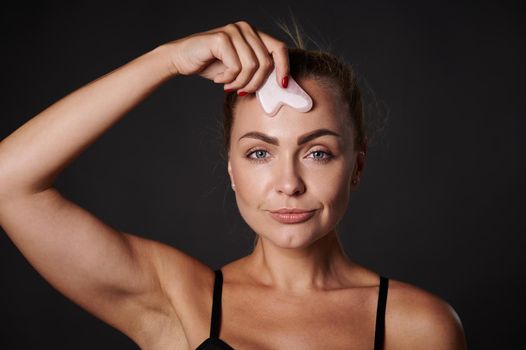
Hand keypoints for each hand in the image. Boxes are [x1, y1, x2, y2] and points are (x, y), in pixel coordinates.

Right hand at [162, 21, 288, 92]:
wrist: (182, 59)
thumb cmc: (212, 65)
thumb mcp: (240, 70)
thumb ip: (258, 71)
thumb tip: (282, 85)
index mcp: (254, 34)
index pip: (279, 48)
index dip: (284, 68)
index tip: (283, 86)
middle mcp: (246, 28)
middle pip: (266, 63)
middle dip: (255, 83)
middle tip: (240, 91)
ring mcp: (234, 31)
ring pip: (252, 67)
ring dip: (240, 83)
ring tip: (229, 85)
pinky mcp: (222, 38)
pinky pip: (236, 67)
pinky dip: (228, 79)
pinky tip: (219, 79)